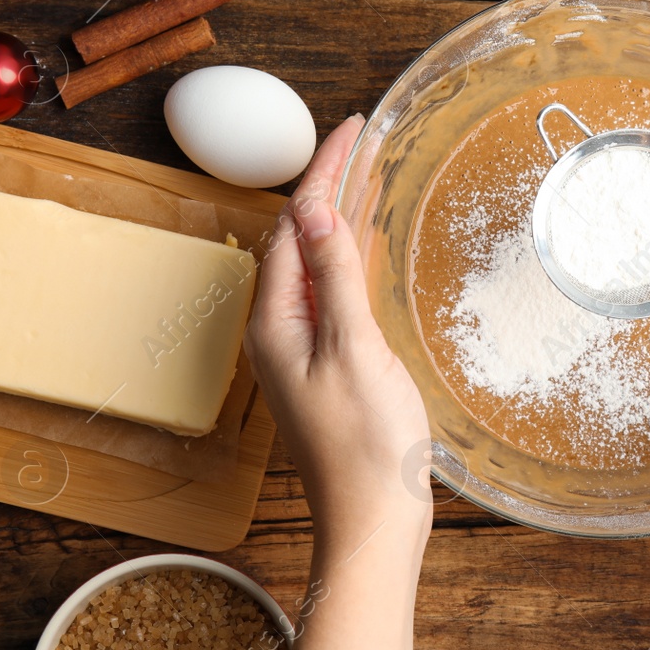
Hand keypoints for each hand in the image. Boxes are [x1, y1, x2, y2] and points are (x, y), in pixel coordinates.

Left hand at [245, 115, 431, 548]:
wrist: (373, 520)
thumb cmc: (366, 447)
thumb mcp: (354, 351)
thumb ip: (335, 278)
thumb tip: (313, 211)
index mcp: (276, 323)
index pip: (293, 225)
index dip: (323, 171)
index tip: (353, 128)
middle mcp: (280, 330)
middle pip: (296, 237)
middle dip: (327, 183)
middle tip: (363, 138)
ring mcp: (302, 348)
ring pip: (313, 261)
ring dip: (336, 214)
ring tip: (366, 173)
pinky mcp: (328, 364)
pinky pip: (329, 290)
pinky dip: (347, 254)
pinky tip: (365, 245)